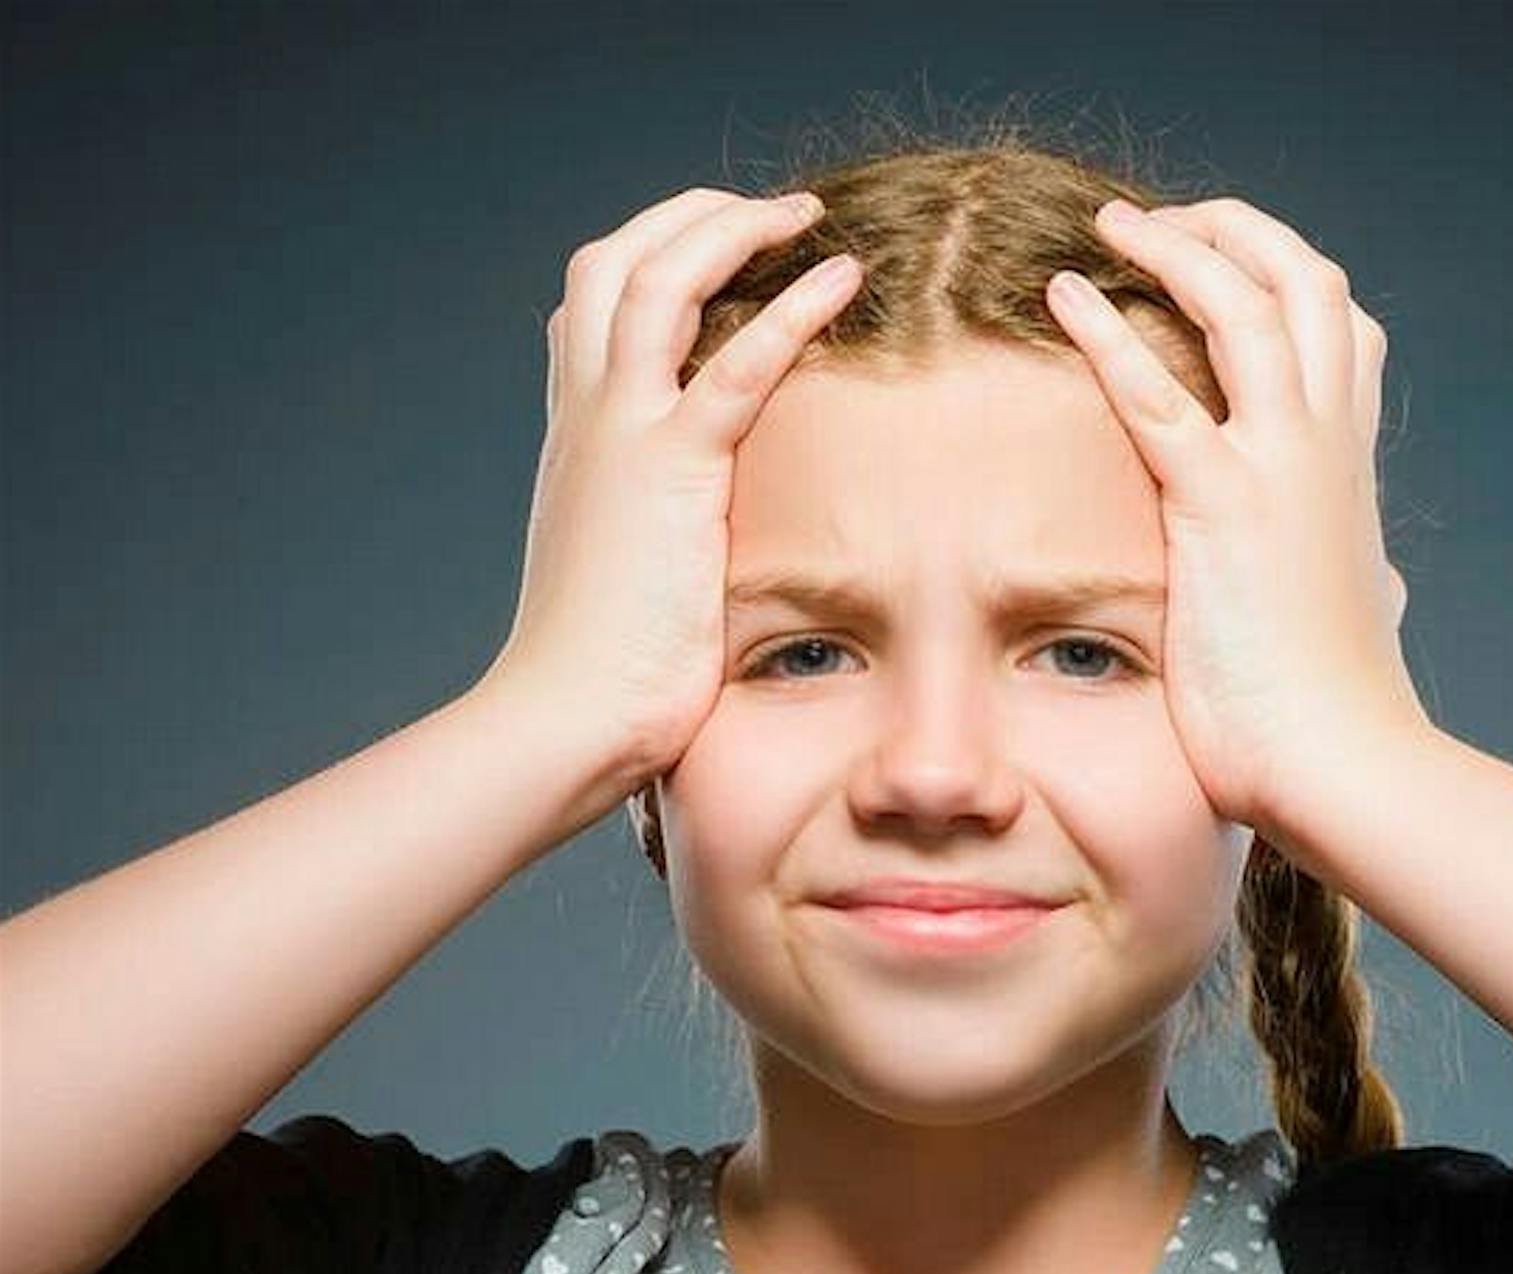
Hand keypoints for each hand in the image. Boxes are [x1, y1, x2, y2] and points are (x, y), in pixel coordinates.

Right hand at [474, 187, 864, 791]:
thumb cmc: (598, 674)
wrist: (565, 716)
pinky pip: (734, 365)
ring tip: (808, 217)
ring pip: (660, 277)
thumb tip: (688, 552)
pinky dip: (790, 309)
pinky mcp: (670, 473)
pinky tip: (843, 278)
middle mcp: (587, 417)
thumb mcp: (619, 580)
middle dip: (689, 216)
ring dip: (733, 228)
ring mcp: (621, 436)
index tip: (715, 253)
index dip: (650, 260)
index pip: (593, 310)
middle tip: (767, 212)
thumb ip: (647, 536)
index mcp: (576, 439)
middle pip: (615, 260)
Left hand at [1044, 195, 1428, 832]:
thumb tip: (1384, 589)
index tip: (1229, 266)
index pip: (1345, 335)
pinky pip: (1158, 395)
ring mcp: (1282, 468)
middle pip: (1306, 283)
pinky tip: (1064, 294)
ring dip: (1177, 248)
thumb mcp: (1364, 621)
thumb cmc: (1339, 713)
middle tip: (1161, 221)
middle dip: (1236, 231)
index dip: (1290, 280)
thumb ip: (1367, 583)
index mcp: (1349, 470)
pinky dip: (1110, 332)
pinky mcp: (1223, 508)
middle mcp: (1326, 448)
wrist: (1341, 764)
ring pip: (1245, 304)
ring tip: (1110, 226)